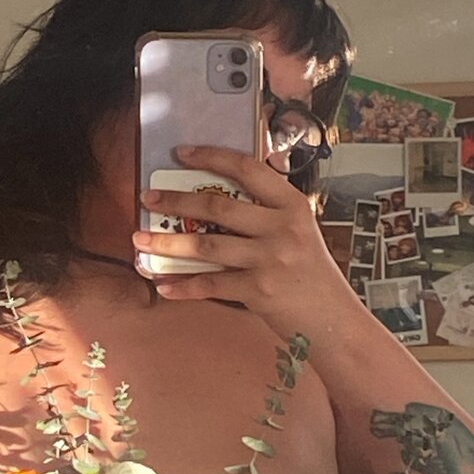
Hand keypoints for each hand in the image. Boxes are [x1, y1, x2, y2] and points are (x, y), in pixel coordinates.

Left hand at [134, 145, 360, 338]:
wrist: (333, 320)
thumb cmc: (311, 276)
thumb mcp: (299, 233)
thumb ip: (267, 214)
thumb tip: (218, 200)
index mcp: (292, 206)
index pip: (248, 169)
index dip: (211, 157)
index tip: (181, 153)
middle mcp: (282, 228)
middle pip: (218, 206)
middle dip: (175, 201)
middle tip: (148, 198)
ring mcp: (270, 260)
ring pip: (206, 246)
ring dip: (167, 244)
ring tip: (140, 241)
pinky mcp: (259, 291)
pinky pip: (210, 284)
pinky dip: (183, 286)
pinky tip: (162, 285)